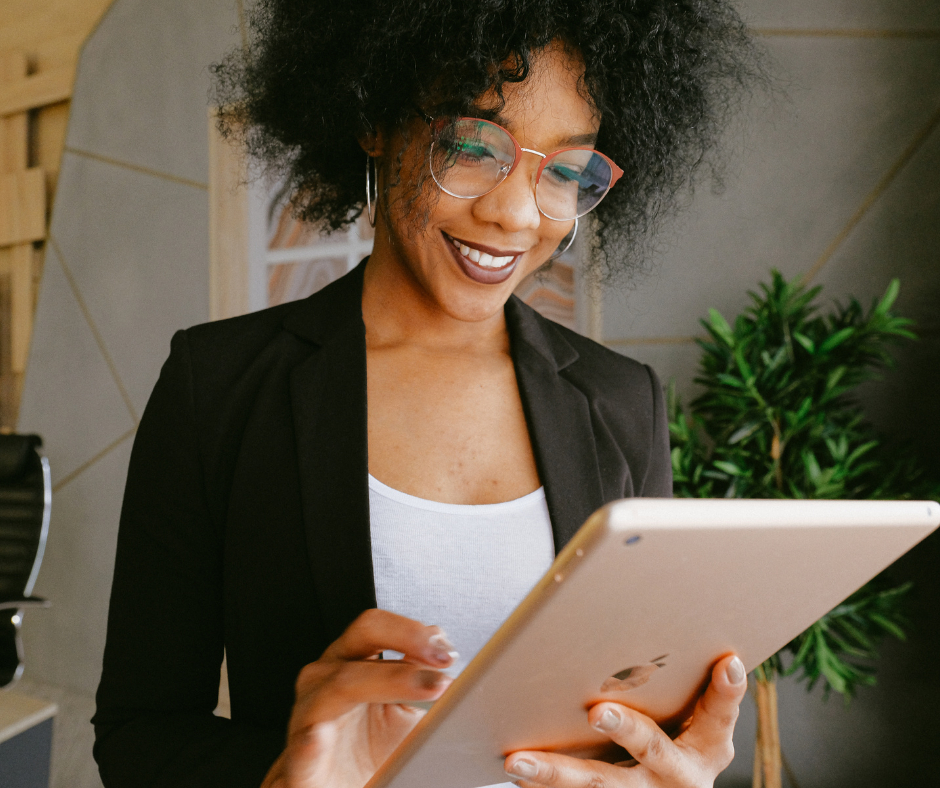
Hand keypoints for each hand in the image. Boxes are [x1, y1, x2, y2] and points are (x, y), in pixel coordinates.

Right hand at [261, 609, 456, 787]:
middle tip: (443, 661)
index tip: (448, 652)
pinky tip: (323, 736)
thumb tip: (459, 664)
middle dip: (406, 640)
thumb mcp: (409, 711)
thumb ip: (427, 679)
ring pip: (339, 684)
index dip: (414, 632)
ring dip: (385, 682)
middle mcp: (328, 677)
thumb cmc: (373, 750)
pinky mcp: (299, 762)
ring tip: (425, 688)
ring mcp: (309, 714)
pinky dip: (313, 740)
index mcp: (353, 660)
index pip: (380, 627)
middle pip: (363, 636)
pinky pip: (303, 746)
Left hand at [504, 654, 746, 787]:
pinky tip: (514, 772)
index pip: (720, 716)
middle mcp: (679, 776)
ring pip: (597, 785)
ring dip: (555, 773)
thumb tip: (712, 646)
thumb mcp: (700, 722)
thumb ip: (698, 688)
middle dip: (626, 730)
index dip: (726, 692)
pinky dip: (542, 787)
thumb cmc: (682, 741)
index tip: (726, 663)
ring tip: (517, 761)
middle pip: (651, 751)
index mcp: (708, 748)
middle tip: (598, 712)